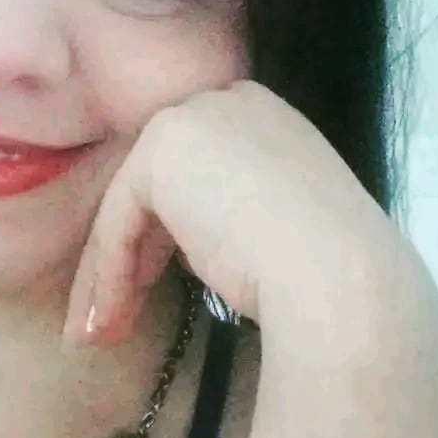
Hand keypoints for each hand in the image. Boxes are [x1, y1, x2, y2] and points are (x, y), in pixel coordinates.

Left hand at [61, 80, 418, 348]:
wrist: (339, 280)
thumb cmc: (320, 275)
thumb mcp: (268, 231)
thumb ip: (224, 217)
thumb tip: (178, 245)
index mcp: (263, 118)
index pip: (189, 177)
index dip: (161, 241)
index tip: (146, 294)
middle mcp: (227, 101)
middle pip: (151, 189)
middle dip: (125, 261)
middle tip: (110, 321)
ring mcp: (193, 117)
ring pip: (128, 207)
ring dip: (109, 277)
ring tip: (98, 336)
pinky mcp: (162, 146)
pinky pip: (119, 220)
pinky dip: (109, 274)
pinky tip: (106, 321)